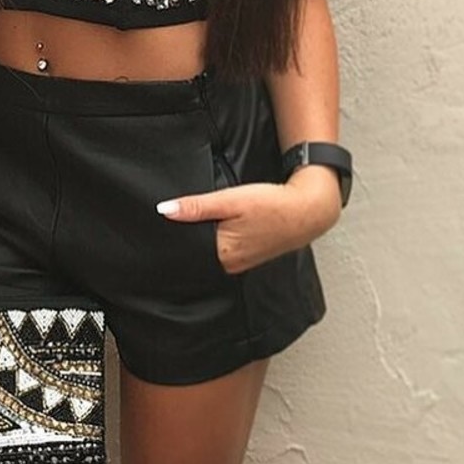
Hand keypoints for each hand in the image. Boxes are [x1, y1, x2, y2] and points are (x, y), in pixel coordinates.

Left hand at [156, 167, 341, 274]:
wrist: (306, 211)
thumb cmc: (271, 204)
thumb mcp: (230, 200)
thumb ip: (197, 207)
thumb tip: (164, 210)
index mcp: (222, 253)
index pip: (186, 249)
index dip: (173, 237)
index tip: (157, 230)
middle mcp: (228, 264)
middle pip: (196, 253)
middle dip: (184, 240)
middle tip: (166, 226)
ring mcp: (238, 263)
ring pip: (208, 253)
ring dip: (199, 241)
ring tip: (188, 227)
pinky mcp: (247, 257)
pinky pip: (222, 253)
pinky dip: (214, 243)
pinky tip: (212, 231)